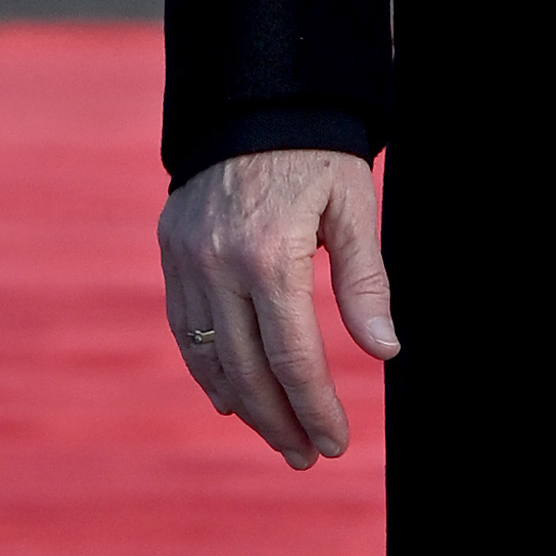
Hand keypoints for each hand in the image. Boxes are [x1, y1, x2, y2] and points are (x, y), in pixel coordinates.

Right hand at [160, 146, 396, 472]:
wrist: (252, 99)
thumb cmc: (316, 154)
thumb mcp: (354, 210)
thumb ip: (366, 284)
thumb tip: (384, 352)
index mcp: (269, 255)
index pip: (292, 358)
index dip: (315, 408)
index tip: (335, 442)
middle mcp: (218, 264)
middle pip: (247, 371)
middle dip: (280, 422)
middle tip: (308, 456)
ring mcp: (186, 260)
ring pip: (209, 358)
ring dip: (244, 406)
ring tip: (277, 437)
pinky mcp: (171, 252)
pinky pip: (184, 329)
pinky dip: (206, 370)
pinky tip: (231, 398)